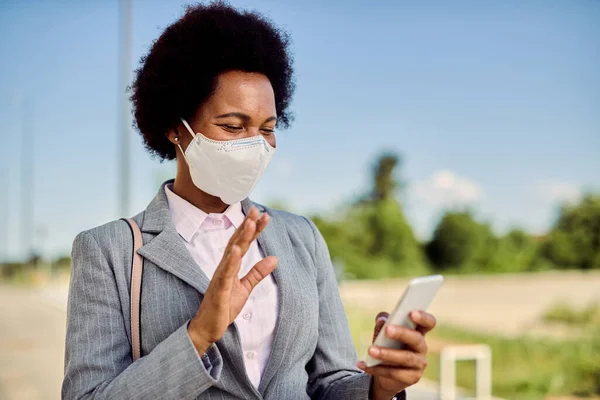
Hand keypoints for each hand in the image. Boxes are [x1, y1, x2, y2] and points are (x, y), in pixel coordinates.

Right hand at [187, 207, 277, 353]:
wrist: (207, 327)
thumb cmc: (223, 306)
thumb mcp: (245, 288)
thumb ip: (257, 273)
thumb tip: (274, 258)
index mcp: (231, 266)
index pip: (244, 243)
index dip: (254, 229)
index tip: (264, 215)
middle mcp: (224, 267)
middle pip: (237, 242)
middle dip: (247, 226)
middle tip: (256, 209)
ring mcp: (220, 277)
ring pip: (231, 253)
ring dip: (240, 238)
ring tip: (250, 223)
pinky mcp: (219, 290)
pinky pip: (225, 273)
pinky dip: (230, 261)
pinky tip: (236, 251)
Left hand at [357, 310, 436, 399]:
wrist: (385, 373)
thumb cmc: (388, 346)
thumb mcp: (383, 333)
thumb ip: (382, 324)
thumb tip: (381, 320)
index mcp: (418, 331)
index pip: (428, 323)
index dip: (423, 317)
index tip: (411, 313)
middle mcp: (422, 347)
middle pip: (416, 339)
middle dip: (401, 333)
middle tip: (387, 329)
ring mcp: (419, 363)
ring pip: (405, 357)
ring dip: (387, 353)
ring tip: (370, 350)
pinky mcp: (412, 377)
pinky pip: (394, 373)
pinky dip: (377, 369)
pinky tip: (364, 365)